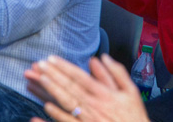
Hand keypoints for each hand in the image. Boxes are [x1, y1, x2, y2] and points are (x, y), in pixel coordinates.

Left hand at [24, 54, 148, 121]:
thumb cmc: (134, 116)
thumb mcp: (131, 92)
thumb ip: (117, 73)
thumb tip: (102, 57)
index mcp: (105, 94)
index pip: (80, 77)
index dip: (65, 67)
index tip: (51, 58)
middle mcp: (95, 105)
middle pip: (71, 87)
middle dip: (54, 75)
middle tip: (39, 64)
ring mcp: (89, 119)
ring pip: (67, 102)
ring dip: (53, 90)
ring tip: (40, 79)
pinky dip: (57, 115)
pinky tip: (46, 107)